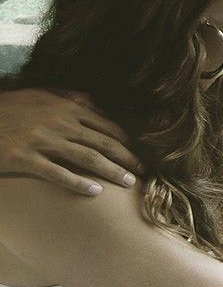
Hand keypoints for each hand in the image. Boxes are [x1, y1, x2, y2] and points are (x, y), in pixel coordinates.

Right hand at [0, 88, 141, 194]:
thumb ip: (69, 97)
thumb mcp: (41, 94)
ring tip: (129, 182)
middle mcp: (59, 121)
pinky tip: (95, 192)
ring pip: (87, 157)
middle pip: (102, 142)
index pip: (106, 125)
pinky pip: (57, 173)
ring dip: (112, 171)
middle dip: (127, 157)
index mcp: (66, 106)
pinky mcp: (24, 158)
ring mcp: (41, 140)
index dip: (126, 141)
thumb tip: (95, 101)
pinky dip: (78, 183)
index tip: (140, 152)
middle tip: (145, 171)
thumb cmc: (11, 108)